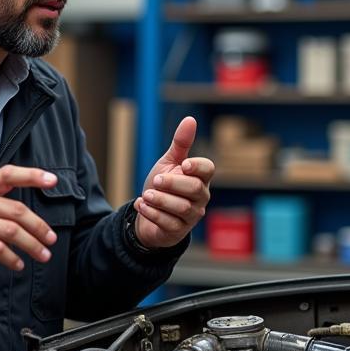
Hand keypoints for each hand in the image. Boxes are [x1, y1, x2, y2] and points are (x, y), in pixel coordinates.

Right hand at [0, 165, 58, 297]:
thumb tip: (30, 204)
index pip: (8, 174)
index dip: (31, 175)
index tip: (53, 180)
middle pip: (17, 211)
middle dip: (39, 227)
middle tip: (51, 239)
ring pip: (11, 231)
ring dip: (32, 245)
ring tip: (43, 254)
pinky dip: (13, 259)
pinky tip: (19, 264)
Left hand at [134, 116, 213, 248]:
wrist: (149, 212)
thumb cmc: (163, 185)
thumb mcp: (169, 162)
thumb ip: (181, 143)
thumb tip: (190, 119)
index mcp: (200, 177)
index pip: (208, 169)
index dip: (198, 167)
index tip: (184, 164)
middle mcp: (200, 197)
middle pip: (195, 189)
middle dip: (173, 184)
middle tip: (156, 180)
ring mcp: (191, 215)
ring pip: (181, 208)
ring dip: (160, 200)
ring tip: (145, 195)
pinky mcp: (179, 230)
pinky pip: (168, 223)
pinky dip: (153, 214)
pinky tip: (141, 205)